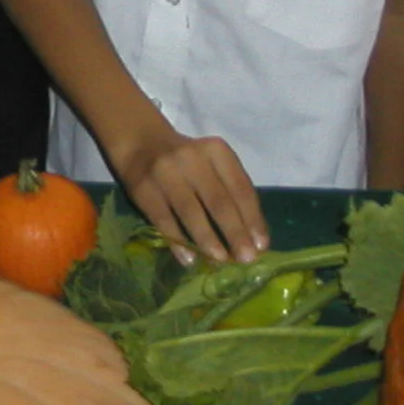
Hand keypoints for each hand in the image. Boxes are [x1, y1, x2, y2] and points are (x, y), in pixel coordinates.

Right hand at [109, 123, 267, 264]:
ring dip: (208, 240)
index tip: (261, 245)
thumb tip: (251, 237)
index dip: (252, 218)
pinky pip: (164, 220)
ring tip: (220, 261)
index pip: (240, 188)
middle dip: (235, 233)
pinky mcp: (144, 190)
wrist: (141, 143)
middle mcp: (192, 158)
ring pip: (191, 212)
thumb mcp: (214, 164)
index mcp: (217, 151)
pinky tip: (189, 259)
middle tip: (246, 258)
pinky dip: (178, 242)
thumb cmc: (188, 161)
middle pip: (218, 201)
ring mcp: (166, 173)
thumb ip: (232, 191)